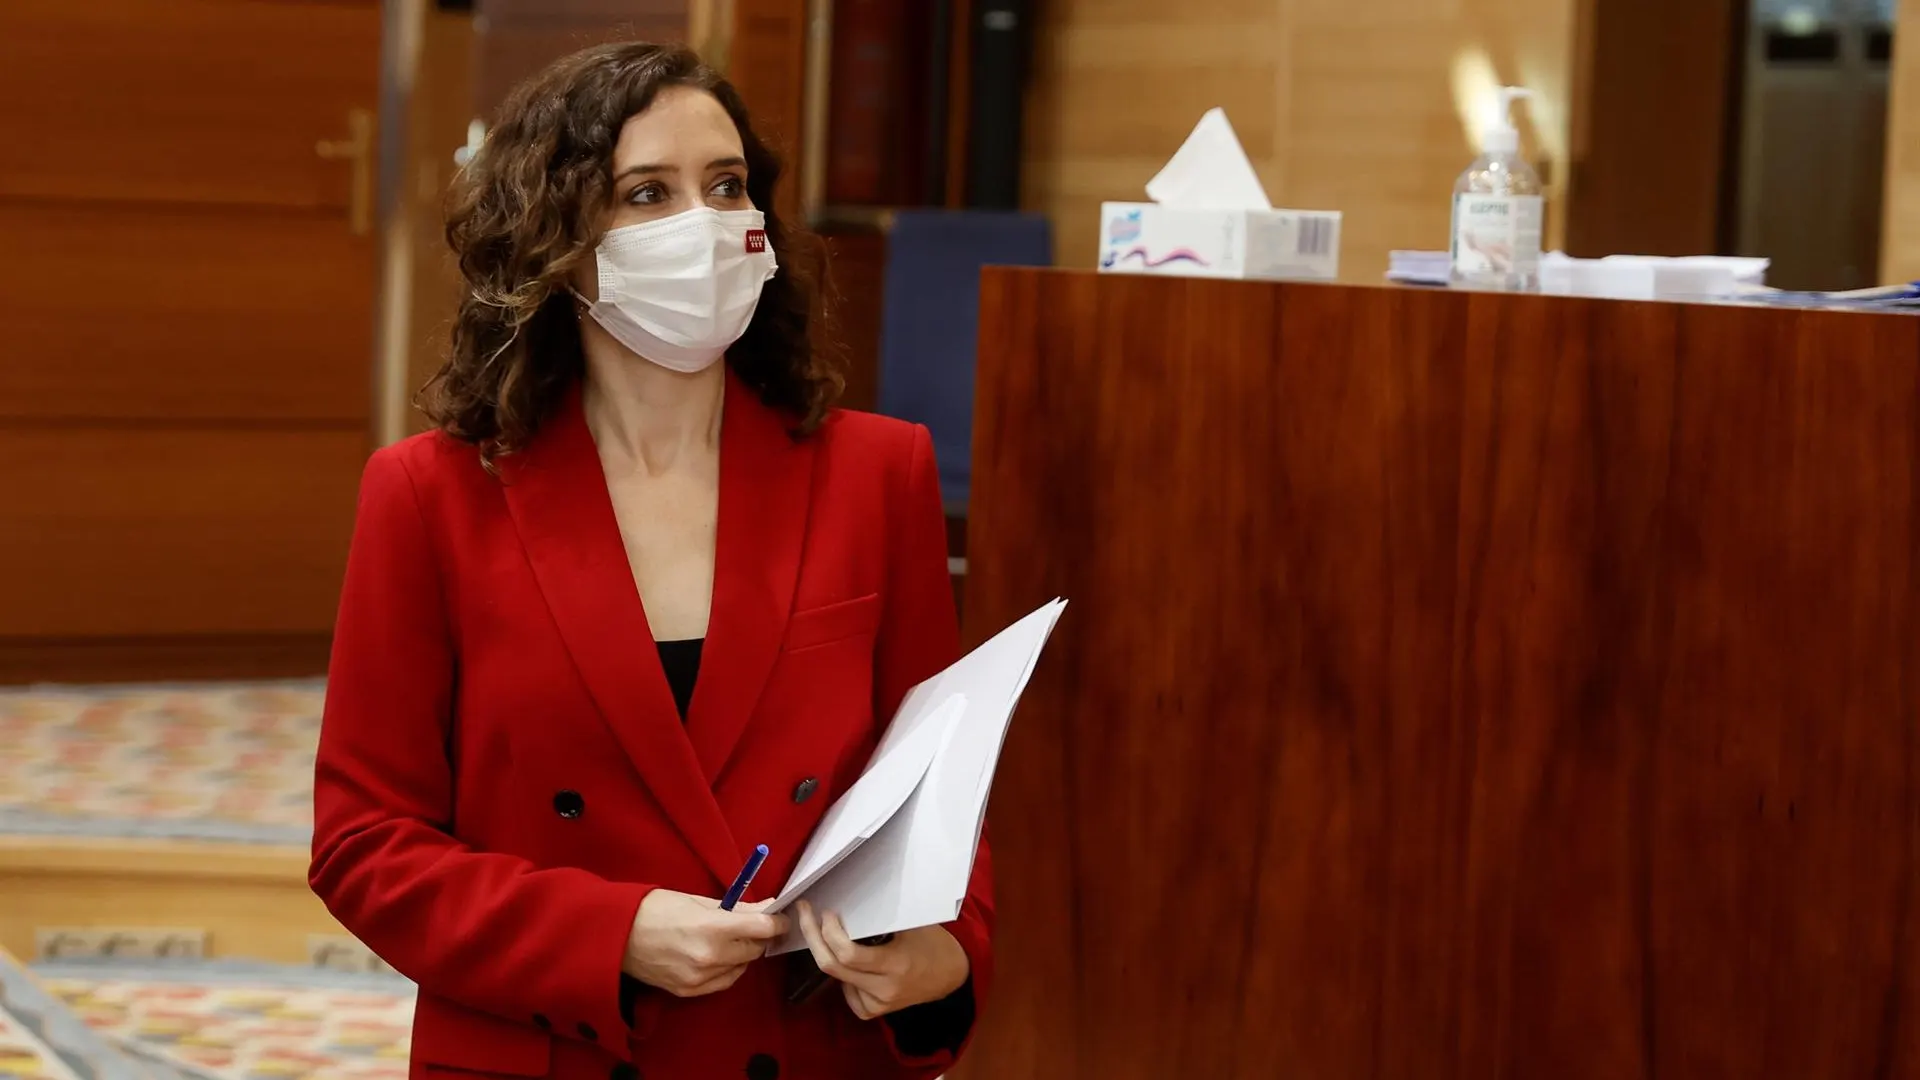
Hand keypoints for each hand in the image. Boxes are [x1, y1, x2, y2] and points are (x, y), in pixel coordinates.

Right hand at [623, 890, 788, 997]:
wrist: (615, 936)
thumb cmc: (654, 909)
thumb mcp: (697, 900)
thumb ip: (736, 908)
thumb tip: (766, 908)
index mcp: (713, 929)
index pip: (763, 928)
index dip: (776, 921)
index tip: (779, 917)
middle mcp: (710, 957)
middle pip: (755, 949)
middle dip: (758, 937)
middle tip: (751, 925)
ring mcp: (699, 978)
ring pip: (741, 968)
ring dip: (742, 954)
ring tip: (728, 939)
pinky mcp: (689, 991)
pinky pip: (723, 982)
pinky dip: (727, 969)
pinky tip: (718, 956)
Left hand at [795, 901, 968, 1019]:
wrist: (951, 975)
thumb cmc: (932, 942)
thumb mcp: (911, 925)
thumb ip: (880, 920)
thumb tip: (845, 899)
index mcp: (896, 963)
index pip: (848, 954)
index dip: (830, 933)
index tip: (827, 912)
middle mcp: (885, 987)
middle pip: (832, 967)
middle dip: (813, 937)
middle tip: (806, 915)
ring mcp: (879, 1003)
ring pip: (836, 979)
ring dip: (829, 954)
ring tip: (832, 935)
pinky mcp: (874, 1011)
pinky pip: (846, 993)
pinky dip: (843, 976)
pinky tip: (853, 964)